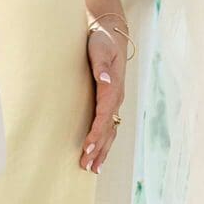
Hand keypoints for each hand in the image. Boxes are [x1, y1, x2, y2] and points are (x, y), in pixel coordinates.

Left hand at [80, 17, 128, 173]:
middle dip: (99, 148)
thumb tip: (105, 79)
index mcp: (113, 87)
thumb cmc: (101, 40)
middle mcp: (116, 97)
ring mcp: (115, 101)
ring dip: (103, 150)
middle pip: (109, 128)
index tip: (87, 147)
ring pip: (111, 131)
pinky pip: (110, 126)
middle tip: (87, 166)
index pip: (105, 114)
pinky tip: (99, 154)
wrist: (111, 34)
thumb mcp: (99, 47)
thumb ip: (101, 64)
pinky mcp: (110, 102)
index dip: (96, 132)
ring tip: (93, 169)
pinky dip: (105, 142)